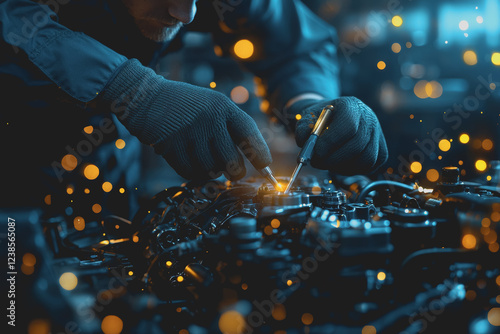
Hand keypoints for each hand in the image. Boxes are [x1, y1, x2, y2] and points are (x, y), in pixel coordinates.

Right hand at [100, 59, 270, 179]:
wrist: (147, 98)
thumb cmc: (187, 107)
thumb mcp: (212, 106)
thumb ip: (232, 128)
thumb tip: (256, 160)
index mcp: (222, 106)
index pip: (249, 134)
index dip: (260, 154)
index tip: (265, 167)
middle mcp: (208, 119)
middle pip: (232, 162)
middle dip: (235, 172)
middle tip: (234, 172)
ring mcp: (188, 133)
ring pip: (211, 171)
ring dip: (211, 172)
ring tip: (205, 160)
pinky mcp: (171, 147)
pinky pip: (191, 173)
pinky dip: (194, 173)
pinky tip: (191, 161)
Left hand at [291, 97, 387, 174]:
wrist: (331, 118)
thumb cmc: (319, 120)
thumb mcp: (307, 119)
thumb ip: (303, 130)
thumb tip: (305, 143)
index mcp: (351, 105)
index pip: (348, 126)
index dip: (331, 143)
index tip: (316, 153)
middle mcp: (368, 118)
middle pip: (358, 145)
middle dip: (334, 160)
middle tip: (317, 163)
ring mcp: (377, 134)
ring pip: (367, 159)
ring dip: (344, 167)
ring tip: (328, 163)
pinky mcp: (381, 149)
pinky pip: (371, 166)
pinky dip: (354, 170)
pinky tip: (339, 165)